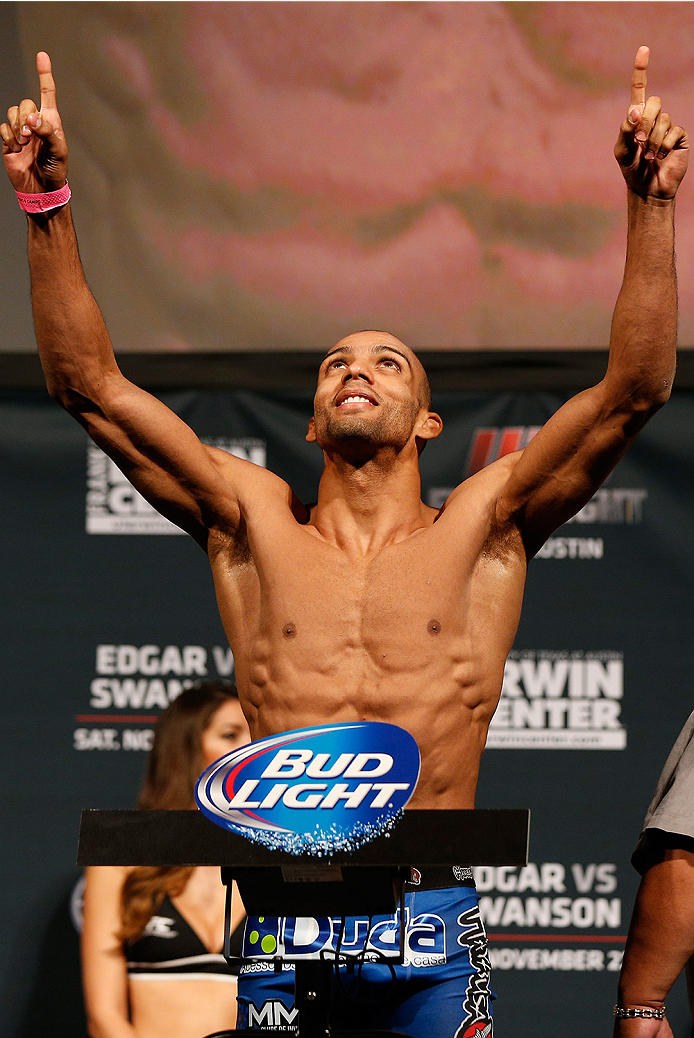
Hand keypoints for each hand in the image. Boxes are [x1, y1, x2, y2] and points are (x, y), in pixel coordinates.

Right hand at [1, 51, 67, 193]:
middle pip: (24, 103)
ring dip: (16, 128)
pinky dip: (8, 137)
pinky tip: (16, 150)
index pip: (47, 93)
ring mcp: (21, 131)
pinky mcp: (9, 140)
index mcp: (50, 121)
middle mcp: (35, 122)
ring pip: (11, 113)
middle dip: (24, 118)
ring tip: (23, 143)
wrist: (41, 188)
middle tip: (29, 137)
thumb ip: (47, 132)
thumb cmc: (55, 170)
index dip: (44, 74)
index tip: (42, 55)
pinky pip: (2, 128)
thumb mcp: (58, 151)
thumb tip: (32, 119)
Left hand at [614, 47, 687, 200]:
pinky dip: (663, 145)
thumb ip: (624, 130)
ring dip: (652, 139)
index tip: (643, 50)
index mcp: (637, 117)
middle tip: (639, 142)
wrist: (647, 189)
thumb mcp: (621, 151)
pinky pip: (673, 131)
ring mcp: (668, 126)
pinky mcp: (679, 137)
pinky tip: (660, 156)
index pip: (639, 89)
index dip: (641, 70)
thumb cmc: (631, 170)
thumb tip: (635, 111)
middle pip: (655, 102)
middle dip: (645, 122)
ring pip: (663, 119)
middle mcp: (654, 117)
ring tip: (648, 155)